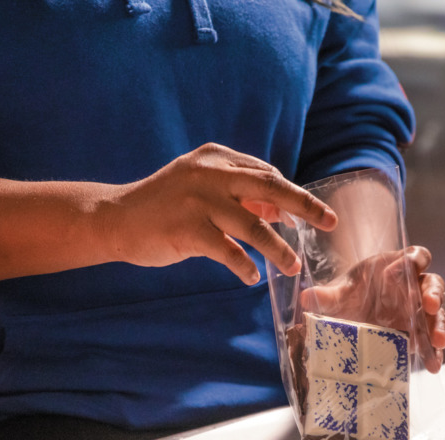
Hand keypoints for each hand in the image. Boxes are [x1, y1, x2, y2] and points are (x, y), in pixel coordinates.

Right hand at [107, 143, 337, 284]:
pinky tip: (252, 275)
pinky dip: (245, 265)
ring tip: (293, 265)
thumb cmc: (163, 206)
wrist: (114, 218)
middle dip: (305, 206)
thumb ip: (239, 193)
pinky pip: (229, 251)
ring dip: (279, 248)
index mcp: (216, 159)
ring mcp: (198, 201)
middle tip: (330, 222)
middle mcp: (210, 174)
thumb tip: (282, 209)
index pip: (266, 174)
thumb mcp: (201, 188)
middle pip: (271, 188)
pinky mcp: (187, 230)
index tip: (308, 216)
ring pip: (254, 225)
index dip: (290, 196)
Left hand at [300, 245, 444, 372]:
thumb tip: (306, 297)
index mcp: (398, 266)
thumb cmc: (350, 295)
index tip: (402, 270)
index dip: (413, 261)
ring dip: (439, 326)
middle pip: (433, 284)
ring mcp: (419, 311)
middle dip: (434, 294)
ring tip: (438, 342)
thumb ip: (327, 295)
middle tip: (430, 306)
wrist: (352, 318)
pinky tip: (434, 366)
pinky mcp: (419, 334)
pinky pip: (431, 341)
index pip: (416, 256)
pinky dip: (434, 353)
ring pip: (437, 314)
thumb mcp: (339, 295)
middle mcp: (414, 287)